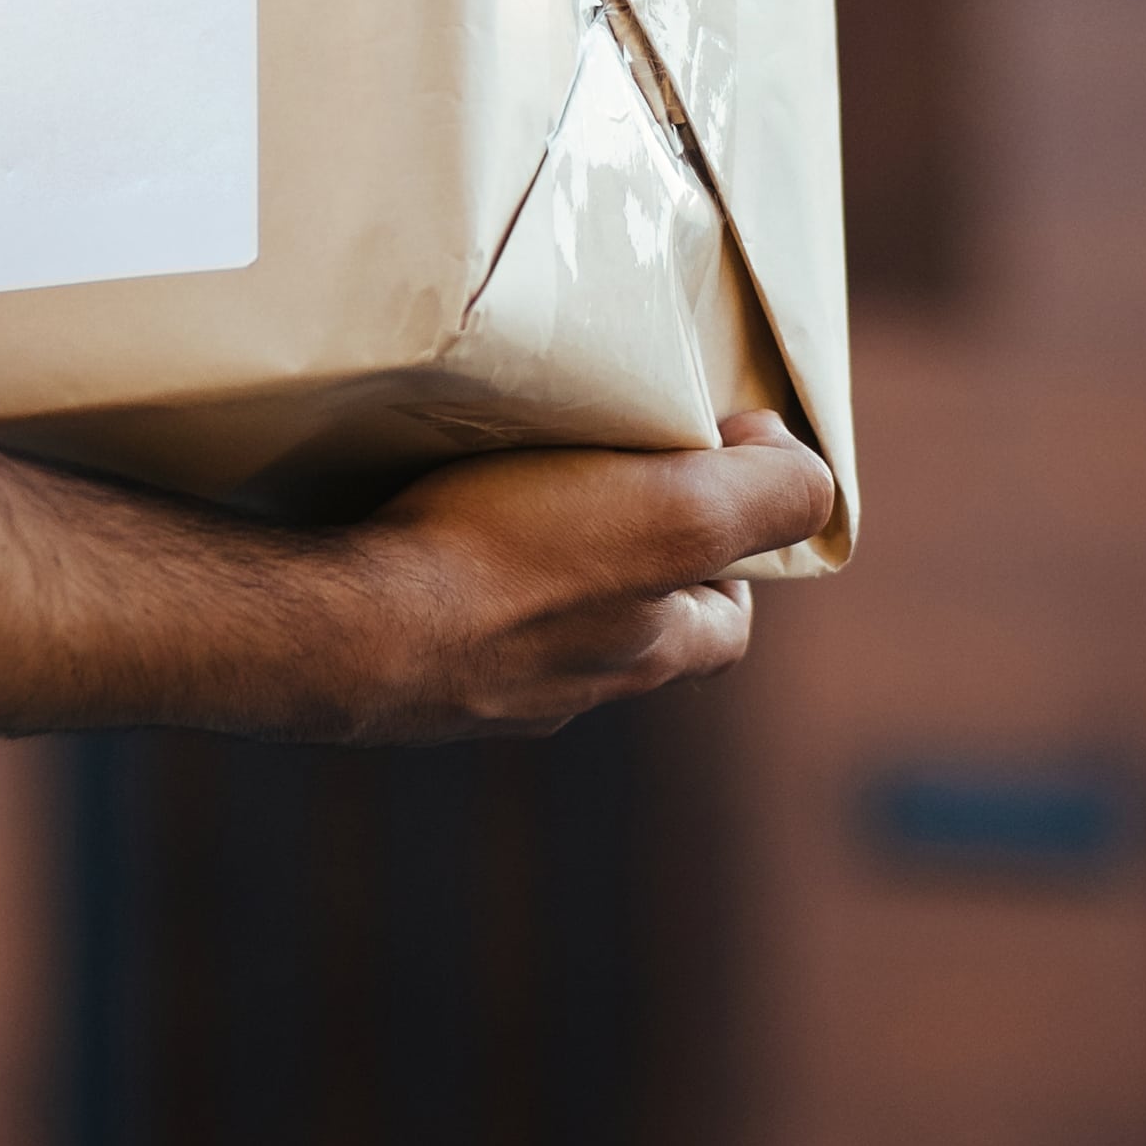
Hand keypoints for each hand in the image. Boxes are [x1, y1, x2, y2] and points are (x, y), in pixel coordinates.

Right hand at [307, 413, 836, 742]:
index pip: (726, 624)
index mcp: (645, 652)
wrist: (350, 630)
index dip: (735, 560)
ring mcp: (480, 686)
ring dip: (542, 568)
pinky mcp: (400, 666)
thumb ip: (768, 494)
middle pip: (632, 628)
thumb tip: (795, 459)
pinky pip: (447, 619)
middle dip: (635, 564)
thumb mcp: (679, 515)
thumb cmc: (511, 563)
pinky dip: (453, 578)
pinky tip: (426, 528)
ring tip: (511, 487)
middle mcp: (570, 686)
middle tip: (605, 479)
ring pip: (538, 627)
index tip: (712, 478)